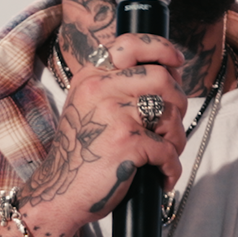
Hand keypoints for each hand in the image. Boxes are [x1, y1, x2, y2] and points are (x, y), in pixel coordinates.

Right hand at [21, 33, 187, 236]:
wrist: (59, 192)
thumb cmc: (81, 154)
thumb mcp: (89, 107)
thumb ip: (117, 87)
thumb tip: (168, 74)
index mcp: (91, 76)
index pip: (131, 44)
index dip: (162, 49)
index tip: (177, 62)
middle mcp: (100, 89)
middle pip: (161, 78)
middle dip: (178, 101)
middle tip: (172, 123)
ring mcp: (113, 114)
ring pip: (169, 113)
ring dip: (176, 138)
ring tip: (166, 154)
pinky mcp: (126, 142)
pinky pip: (167, 149)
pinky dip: (171, 167)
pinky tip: (163, 176)